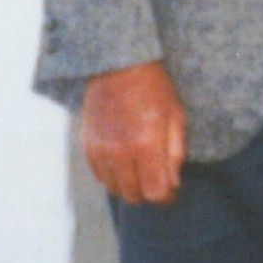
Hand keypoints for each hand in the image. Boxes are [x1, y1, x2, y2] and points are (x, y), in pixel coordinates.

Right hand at [81, 60, 187, 203]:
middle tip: (157, 181)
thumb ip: (174, 154)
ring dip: (130, 186)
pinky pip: (100, 176)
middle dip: (149, 193)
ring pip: (115, 189)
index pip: (155, 193)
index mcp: (146, 144)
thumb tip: (172, 185)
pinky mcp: (87, 145)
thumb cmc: (153, 89)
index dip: (167, 197)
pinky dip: (113, 176)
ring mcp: (100, 150)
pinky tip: (124, 163)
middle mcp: (119, 152)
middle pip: (134, 196)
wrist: (119, 65)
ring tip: (141, 171)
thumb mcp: (175, 117)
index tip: (172, 192)